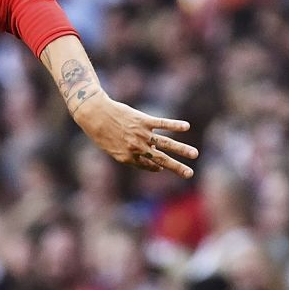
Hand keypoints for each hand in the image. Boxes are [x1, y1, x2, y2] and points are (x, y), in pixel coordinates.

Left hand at [75, 96, 198, 177]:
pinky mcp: (143, 120)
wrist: (94, 115)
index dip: (156, 167)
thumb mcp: (112, 148)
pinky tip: (186, 126)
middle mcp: (137, 148)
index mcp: (128, 158)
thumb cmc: (101, 132)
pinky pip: (162, 123)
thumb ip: (130, 153)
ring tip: (194, 154)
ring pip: (165, 143)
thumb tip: (150, 153)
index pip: (148, 165)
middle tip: (189, 174)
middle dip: (176, 167)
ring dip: (181, 150)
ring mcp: (141, 134)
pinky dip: (174, 125)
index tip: (161, 167)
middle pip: (161, 160)